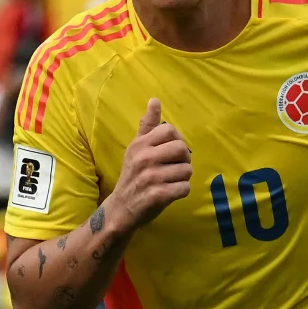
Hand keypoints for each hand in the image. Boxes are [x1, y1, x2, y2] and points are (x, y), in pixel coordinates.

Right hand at [108, 99, 191, 232]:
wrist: (121, 208)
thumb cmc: (133, 176)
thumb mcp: (136, 148)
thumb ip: (147, 126)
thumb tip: (155, 100)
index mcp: (140, 144)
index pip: (170, 131)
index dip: (177, 141)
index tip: (171, 152)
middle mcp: (144, 158)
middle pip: (182, 149)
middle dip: (184, 160)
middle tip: (175, 168)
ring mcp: (150, 177)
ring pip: (186, 170)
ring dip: (183, 178)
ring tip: (171, 182)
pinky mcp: (158, 195)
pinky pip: (184, 188)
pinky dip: (181, 192)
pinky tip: (170, 193)